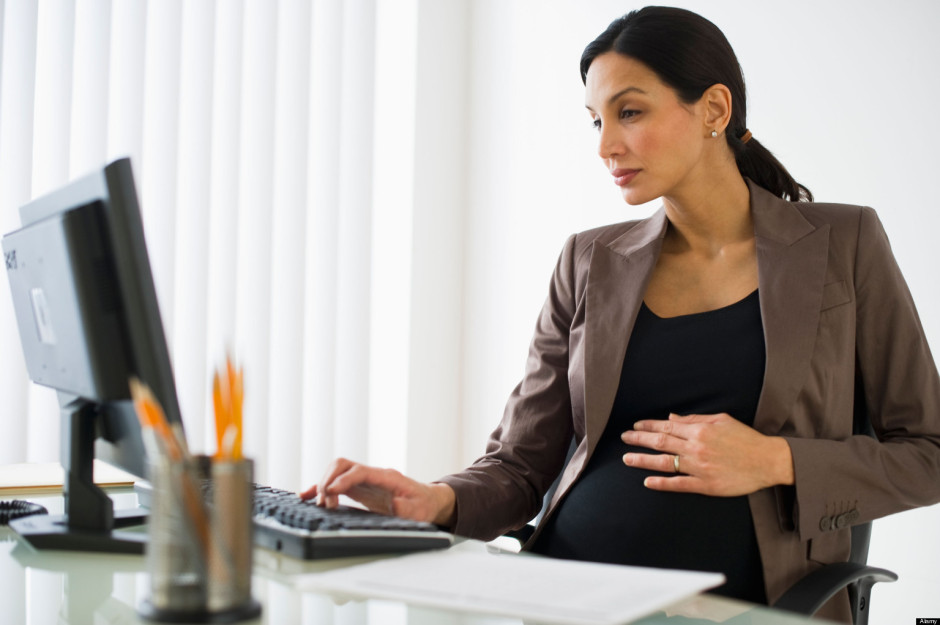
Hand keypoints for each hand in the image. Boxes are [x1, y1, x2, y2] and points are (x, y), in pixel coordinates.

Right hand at [299, 457, 455, 525]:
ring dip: (324, 484)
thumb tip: (395, 504)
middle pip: (343, 465)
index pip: (359, 471)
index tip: (330, 492)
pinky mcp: (358, 488)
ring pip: (336, 471)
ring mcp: (363, 480)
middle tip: (325, 503)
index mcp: (386, 476)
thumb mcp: (419, 510)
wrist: (427, 500)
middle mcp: (372, 474)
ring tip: (320, 505)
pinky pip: (336, 483)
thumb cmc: (423, 504)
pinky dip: (321, 488)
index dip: (343, 479)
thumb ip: (407, 508)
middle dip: (328, 480)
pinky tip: (307, 496)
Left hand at [620, 413, 793, 495]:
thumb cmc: (746, 439)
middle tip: (624, 439)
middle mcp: (696, 448)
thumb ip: (695, 420)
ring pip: (664, 463)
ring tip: (627, 459)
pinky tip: (648, 482)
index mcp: (700, 431)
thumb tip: (671, 419)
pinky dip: (662, 484)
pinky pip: (679, 484)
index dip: (648, 426)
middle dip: (639, 440)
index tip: (635, 426)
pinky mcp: (705, 485)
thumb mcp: (721, 420)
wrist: (768, 461)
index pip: (667, 427)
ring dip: (643, 461)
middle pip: (660, 443)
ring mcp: (699, 467)